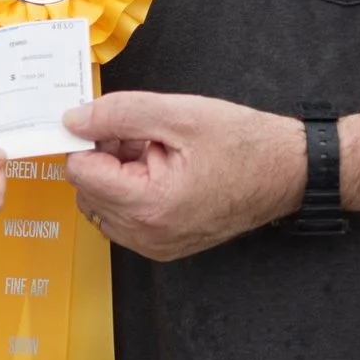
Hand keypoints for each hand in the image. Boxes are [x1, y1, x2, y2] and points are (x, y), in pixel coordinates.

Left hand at [63, 91, 305, 260]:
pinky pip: (122, 218)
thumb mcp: (178, 114)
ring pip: (101, 205)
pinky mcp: (163, 246)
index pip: (80, 172)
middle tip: (144, 135)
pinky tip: (162, 170)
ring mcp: (155, 246)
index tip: (115, 123)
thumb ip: (117, 114)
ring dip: (117, 174)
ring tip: (157, 152)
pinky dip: (131, 190)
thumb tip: (72, 119)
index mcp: (149, 205)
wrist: (287, 172)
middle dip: (105, 156)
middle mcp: (148, 236)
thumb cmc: (243, 144)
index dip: (91, 139)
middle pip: (87, 189)